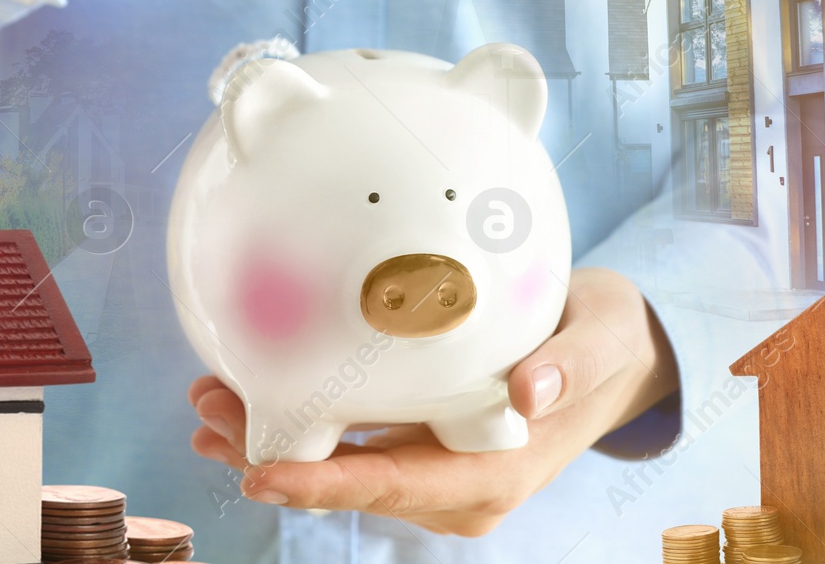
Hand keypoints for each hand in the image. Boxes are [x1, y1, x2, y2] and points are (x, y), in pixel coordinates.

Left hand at [188, 267, 678, 536]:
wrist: (617, 354)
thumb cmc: (606, 341)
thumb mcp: (602, 339)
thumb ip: (568, 367)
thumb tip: (524, 394)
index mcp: (495, 471)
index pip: (394, 484)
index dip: (325, 483)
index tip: (261, 471)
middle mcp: (458, 484)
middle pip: (350, 481)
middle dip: (274, 456)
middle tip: (207, 413)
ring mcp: (437, 468)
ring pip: (342, 466)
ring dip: (273, 441)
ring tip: (208, 407)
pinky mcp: (424, 443)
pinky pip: (353, 444)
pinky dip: (302, 426)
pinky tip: (252, 404)